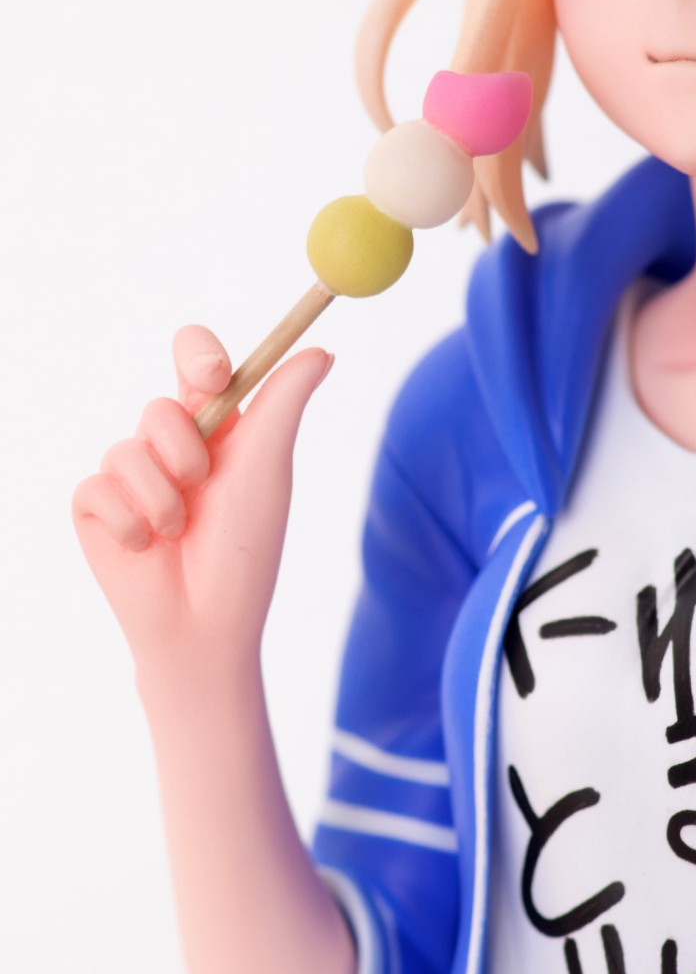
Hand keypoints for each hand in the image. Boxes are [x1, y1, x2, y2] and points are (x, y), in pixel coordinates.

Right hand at [73, 327, 331, 696]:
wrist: (206, 622)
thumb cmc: (245, 547)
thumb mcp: (267, 467)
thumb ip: (284, 403)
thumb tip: (322, 351)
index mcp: (214, 426)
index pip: (195, 359)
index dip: (198, 354)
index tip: (213, 378)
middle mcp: (168, 444)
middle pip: (159, 407)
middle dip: (184, 451)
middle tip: (202, 484)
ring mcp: (128, 474)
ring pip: (126, 450)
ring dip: (163, 499)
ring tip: (179, 532)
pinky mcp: (95, 506)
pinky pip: (97, 487)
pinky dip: (130, 523)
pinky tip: (147, 548)